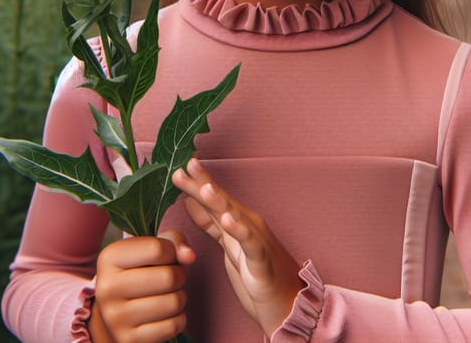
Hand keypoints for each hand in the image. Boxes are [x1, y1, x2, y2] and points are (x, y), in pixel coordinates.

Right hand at [89, 231, 194, 342]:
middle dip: (178, 275)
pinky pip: (173, 325)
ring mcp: (116, 317)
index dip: (171, 252)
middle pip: (169, 277)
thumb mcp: (151, 247)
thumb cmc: (140, 270)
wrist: (116, 311)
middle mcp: (107, 287)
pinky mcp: (128, 340)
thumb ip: (174, 242)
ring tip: (168, 294)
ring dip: (179, 297)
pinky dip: (178, 318)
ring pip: (173, 302)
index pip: (158, 249)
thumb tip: (190, 256)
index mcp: (110, 257)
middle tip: (170, 277)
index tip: (166, 257)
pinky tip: (165, 313)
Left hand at [172, 158, 303, 337]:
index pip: (213, 198)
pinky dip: (240, 230)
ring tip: (204, 187)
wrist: (291, 305)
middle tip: (186, 165)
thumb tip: (190, 200)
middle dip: (203, 184)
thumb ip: (210, 223)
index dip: (196, 183)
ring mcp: (256, 241)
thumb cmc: (258, 274)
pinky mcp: (261, 262)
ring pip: (235, 217)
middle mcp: (247, 225)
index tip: (179, 166)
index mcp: (236, 222)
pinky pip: (250, 244)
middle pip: (221, 201)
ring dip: (220, 201)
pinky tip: (228, 220)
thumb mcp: (228, 245)